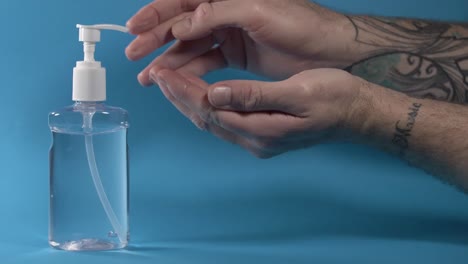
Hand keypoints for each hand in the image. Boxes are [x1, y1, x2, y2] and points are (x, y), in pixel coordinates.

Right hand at [126, 0, 356, 85]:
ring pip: (191, 47)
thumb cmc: (301, 25)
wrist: (330, 51)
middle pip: (181, 26)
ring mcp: (229, 35)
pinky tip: (175, 81)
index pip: (183, 2)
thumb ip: (218, 14)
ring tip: (149, 77)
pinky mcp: (236, 55)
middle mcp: (224, 14)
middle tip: (134, 57)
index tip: (135, 30)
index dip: (157, 15)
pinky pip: (207, 62)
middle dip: (156, 40)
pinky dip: (190, 71)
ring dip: (170, 60)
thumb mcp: (259, 13)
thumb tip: (181, 24)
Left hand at [151, 68, 362, 157]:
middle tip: (157, 74)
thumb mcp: (297, 92)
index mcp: (261, 131)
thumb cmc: (334, 99)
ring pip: (211, 121)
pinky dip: (205, 104)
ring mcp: (257, 140)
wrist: (357, 113)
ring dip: (189, 101)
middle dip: (179, 96)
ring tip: (170, 80)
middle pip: (205, 119)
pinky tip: (199, 91)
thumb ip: (254, 96)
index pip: (210, 110)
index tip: (163, 71)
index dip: (184, 90)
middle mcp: (254, 141)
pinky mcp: (261, 133)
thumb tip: (214, 94)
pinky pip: (223, 119)